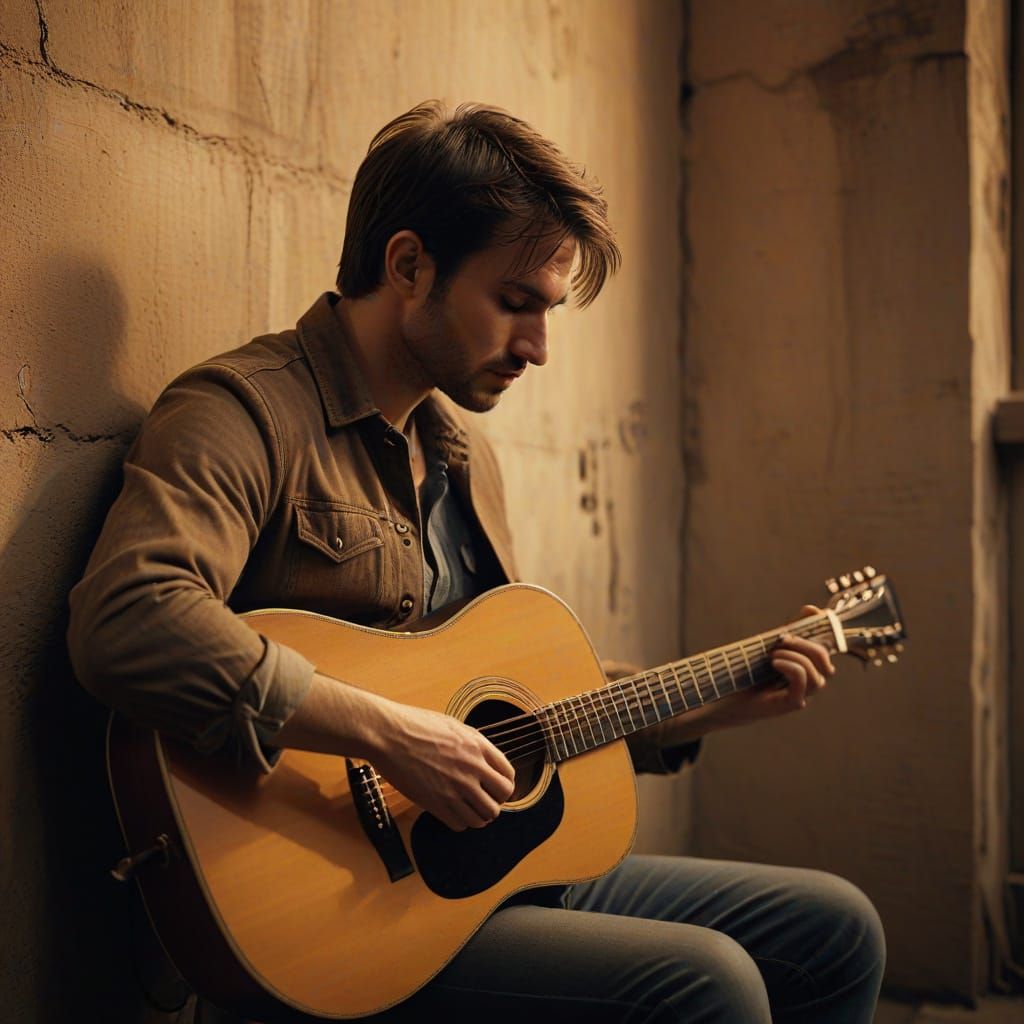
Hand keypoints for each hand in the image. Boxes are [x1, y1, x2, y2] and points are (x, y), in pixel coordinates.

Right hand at [371, 703, 515, 832]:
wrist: (388, 734)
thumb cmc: (415, 725)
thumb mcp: (453, 726)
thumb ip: (473, 744)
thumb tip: (484, 759)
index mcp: (478, 747)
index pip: (508, 775)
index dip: (504, 784)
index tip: (495, 788)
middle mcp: (472, 769)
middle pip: (501, 798)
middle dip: (495, 801)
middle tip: (483, 800)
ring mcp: (455, 788)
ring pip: (484, 817)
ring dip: (478, 815)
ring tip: (468, 810)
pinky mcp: (436, 803)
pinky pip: (460, 825)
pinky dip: (459, 822)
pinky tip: (452, 813)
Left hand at [681, 605, 835, 735]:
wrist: (722, 694)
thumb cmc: (746, 672)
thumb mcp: (769, 646)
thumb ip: (790, 630)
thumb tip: (812, 609)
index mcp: (806, 667)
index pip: (828, 649)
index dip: (827, 629)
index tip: (812, 613)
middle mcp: (807, 683)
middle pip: (826, 663)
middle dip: (808, 644)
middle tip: (783, 638)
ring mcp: (801, 695)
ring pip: (819, 676)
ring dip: (797, 657)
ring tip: (772, 654)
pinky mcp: (791, 704)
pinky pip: (804, 684)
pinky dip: (792, 668)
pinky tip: (774, 662)